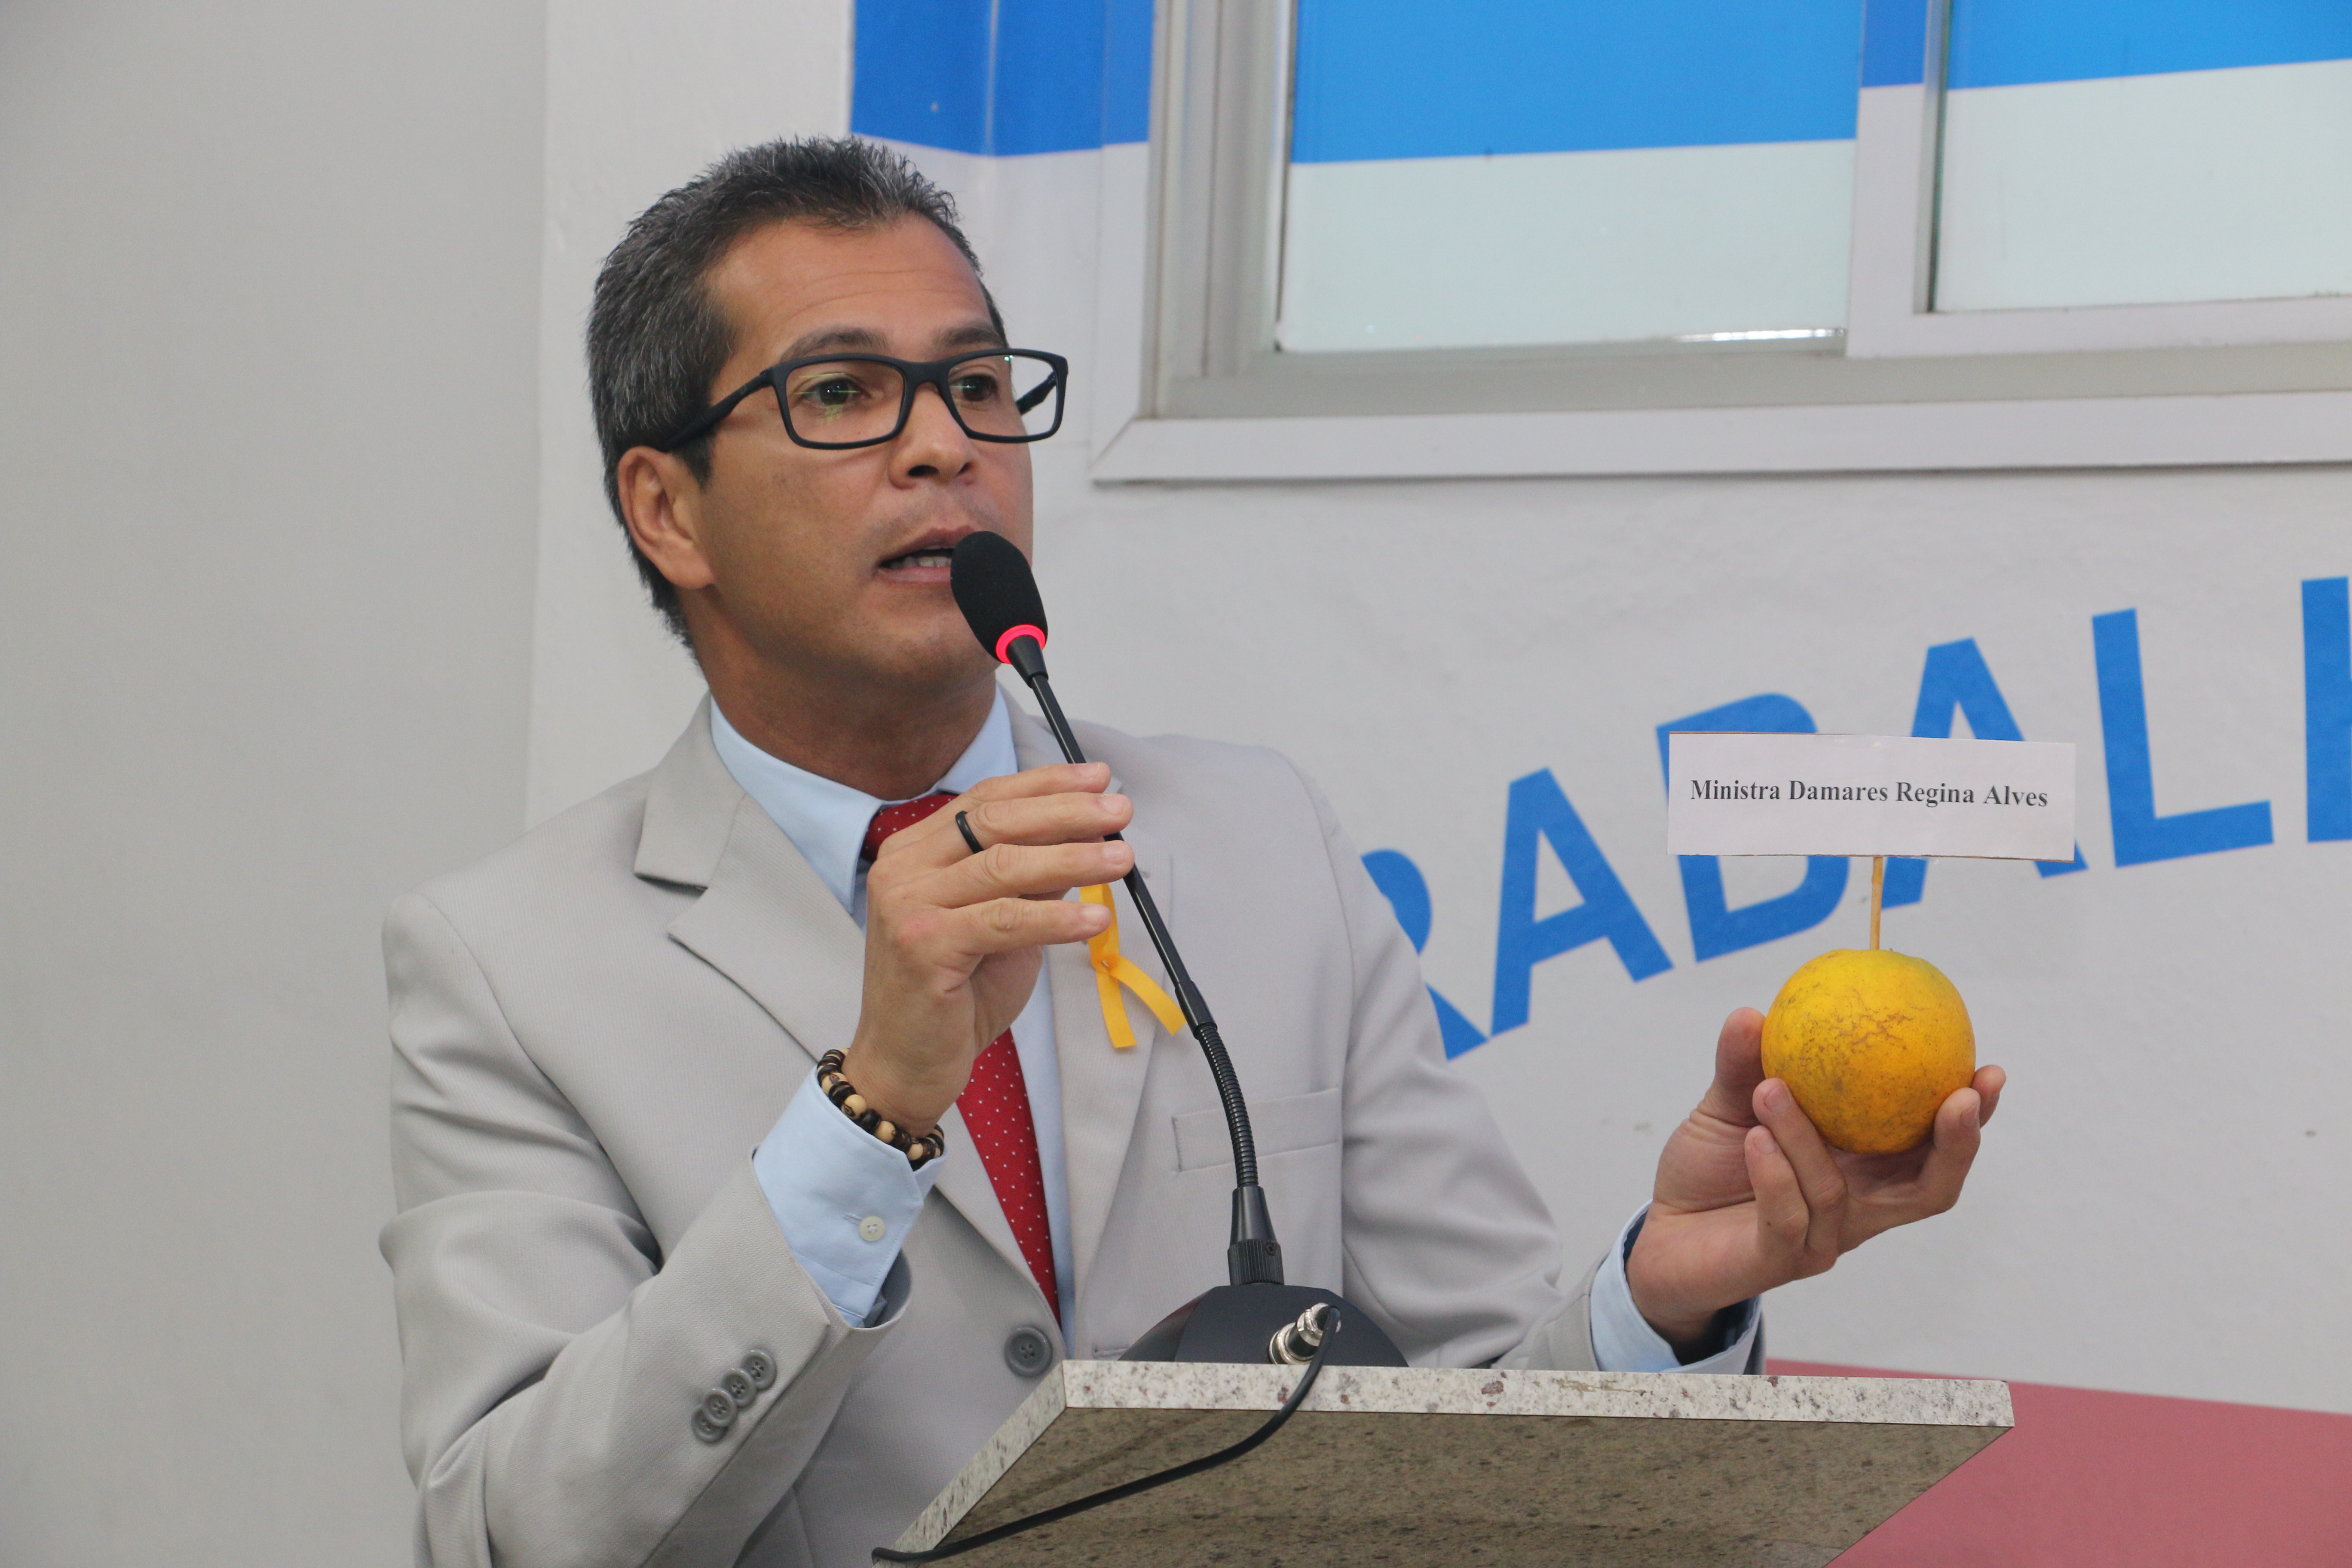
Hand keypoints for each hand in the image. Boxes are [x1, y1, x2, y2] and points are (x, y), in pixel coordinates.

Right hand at [838, 763, 1132, 1133]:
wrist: (906, 1063)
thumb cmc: (953, 994)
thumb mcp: (999, 923)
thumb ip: (1028, 879)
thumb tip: (1083, 836)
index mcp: (916, 851)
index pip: (985, 800)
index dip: (1045, 784)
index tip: (1097, 778)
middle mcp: (903, 869)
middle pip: (994, 822)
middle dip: (1065, 812)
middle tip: (1119, 810)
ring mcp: (907, 906)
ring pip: (1002, 866)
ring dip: (1071, 858)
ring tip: (1121, 858)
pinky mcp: (923, 947)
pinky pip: (1004, 921)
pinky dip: (1055, 918)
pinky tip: (1096, 920)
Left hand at [1624, 1007, 2005, 1353]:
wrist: (1658, 1233)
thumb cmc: (1710, 1169)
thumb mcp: (1729, 1107)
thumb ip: (1744, 1065)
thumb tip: (1753, 1012)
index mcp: (1862, 1169)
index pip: (1930, 1148)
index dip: (1967, 1118)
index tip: (1986, 1070)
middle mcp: (1856, 1209)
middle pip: (1931, 1188)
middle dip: (1956, 1145)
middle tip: (1957, 1095)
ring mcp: (1822, 1241)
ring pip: (1836, 1192)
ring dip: (1805, 1135)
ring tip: (1771, 1087)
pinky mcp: (1779, 1263)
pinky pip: (1788, 1217)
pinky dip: (1773, 1174)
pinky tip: (1754, 1139)